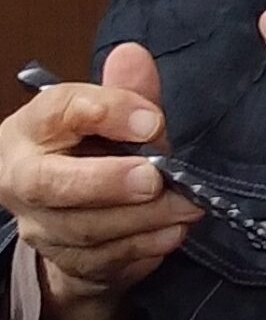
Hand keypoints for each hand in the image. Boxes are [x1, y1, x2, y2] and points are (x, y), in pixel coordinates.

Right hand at [0, 44, 200, 319]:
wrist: (77, 216)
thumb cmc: (96, 152)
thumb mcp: (112, 116)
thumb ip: (126, 90)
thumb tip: (132, 55)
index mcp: (31, 131)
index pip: (57, 112)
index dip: (105, 112)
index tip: (152, 119)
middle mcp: (23, 181)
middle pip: (53, 184)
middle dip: (107, 182)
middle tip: (155, 178)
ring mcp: (42, 227)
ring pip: (86, 230)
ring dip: (143, 219)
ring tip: (187, 205)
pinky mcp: (70, 264)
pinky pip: (107, 261)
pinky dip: (145, 248)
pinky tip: (175, 232)